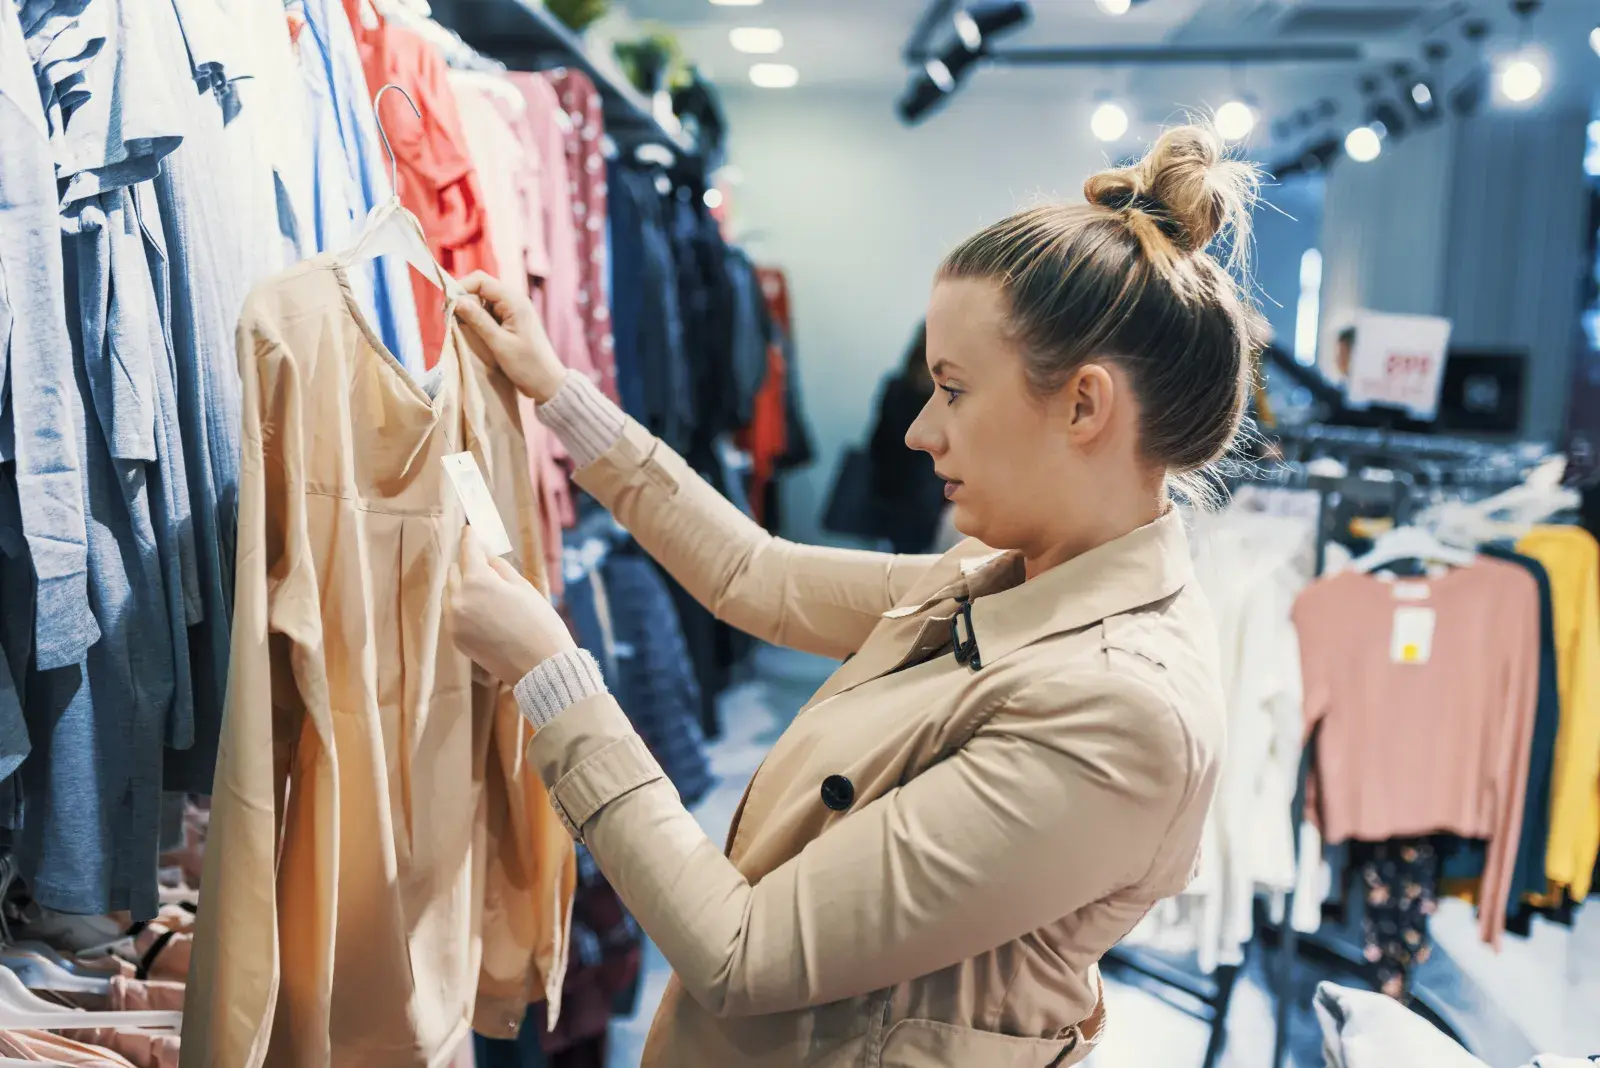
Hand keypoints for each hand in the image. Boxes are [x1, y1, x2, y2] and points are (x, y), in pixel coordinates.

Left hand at [448, 526, 576, 684]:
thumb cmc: (540, 623)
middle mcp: (459, 599)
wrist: (541, 667)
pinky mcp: (456, 639)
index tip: (470, 530)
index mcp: (478, 581)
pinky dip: (461, 605)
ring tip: (482, 587)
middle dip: (466, 563)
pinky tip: (480, 608)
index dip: (470, 537)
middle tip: (481, 561)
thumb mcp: (524, 587)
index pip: (468, 550)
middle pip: (454, 571)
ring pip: (449, 592)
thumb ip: (500, 569)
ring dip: (461, 585)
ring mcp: (454, 621)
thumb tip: (487, 561)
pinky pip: (451, 613)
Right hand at [454, 272, 566, 402]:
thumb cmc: (527, 365)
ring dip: (469, 312)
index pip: (481, 281)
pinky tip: (472, 333)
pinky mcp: (510, 321)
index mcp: (514, 301)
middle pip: (481, 288)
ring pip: (482, 301)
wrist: (547, 382)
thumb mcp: (499, 343)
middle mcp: (514, 301)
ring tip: (460, 328)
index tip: (447, 306)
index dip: (461, 288)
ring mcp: (512, 311)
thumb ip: (478, 320)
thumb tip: (456, 300)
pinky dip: (477, 320)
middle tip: (451, 320)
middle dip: (463, 300)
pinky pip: (488, 313)